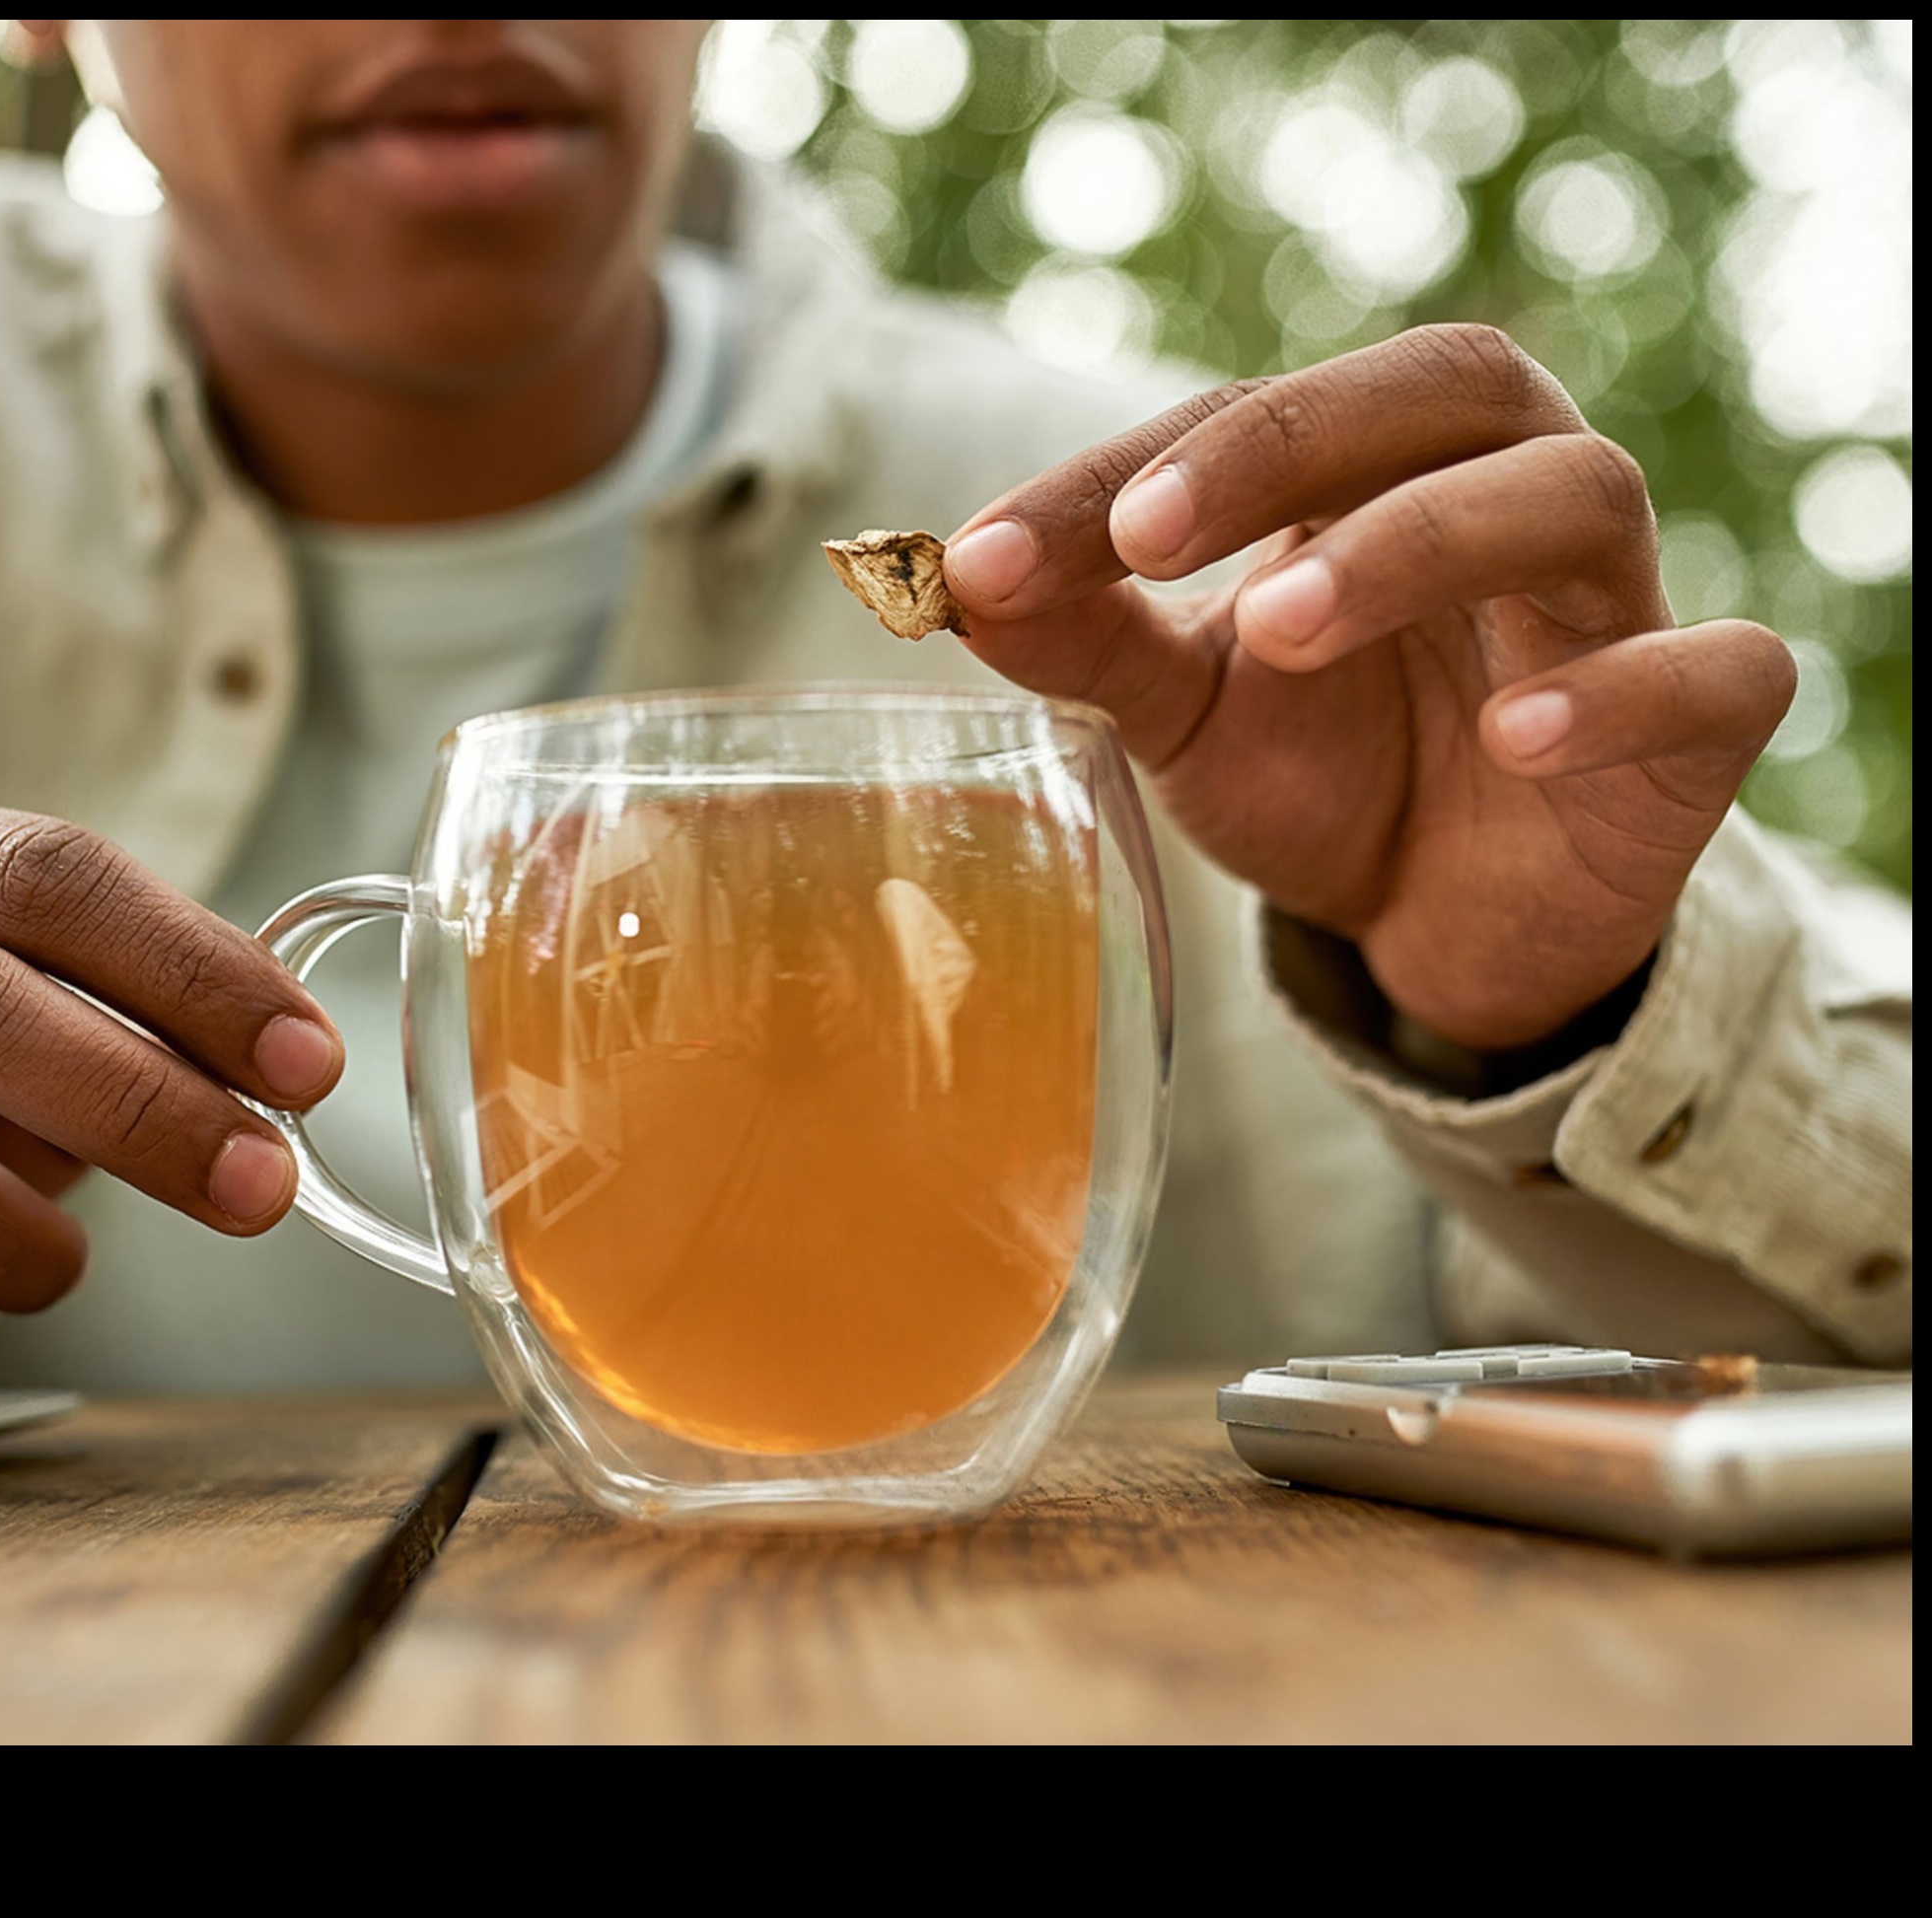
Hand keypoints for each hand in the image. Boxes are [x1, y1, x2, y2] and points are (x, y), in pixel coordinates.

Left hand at [942, 324, 1794, 1052]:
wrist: (1445, 922)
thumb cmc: (1322, 772)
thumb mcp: (1185, 714)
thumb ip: (1089, 645)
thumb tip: (949, 583)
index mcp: (1380, 459)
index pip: (1250, 418)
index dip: (1114, 476)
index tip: (986, 558)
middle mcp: (1510, 486)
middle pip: (1444, 388)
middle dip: (1285, 447)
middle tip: (1147, 537)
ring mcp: (1616, 600)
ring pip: (1573, 497)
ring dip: (1420, 542)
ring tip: (1280, 623)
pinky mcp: (1702, 721)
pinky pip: (1713, 671)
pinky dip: (1620, 692)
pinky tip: (1514, 738)